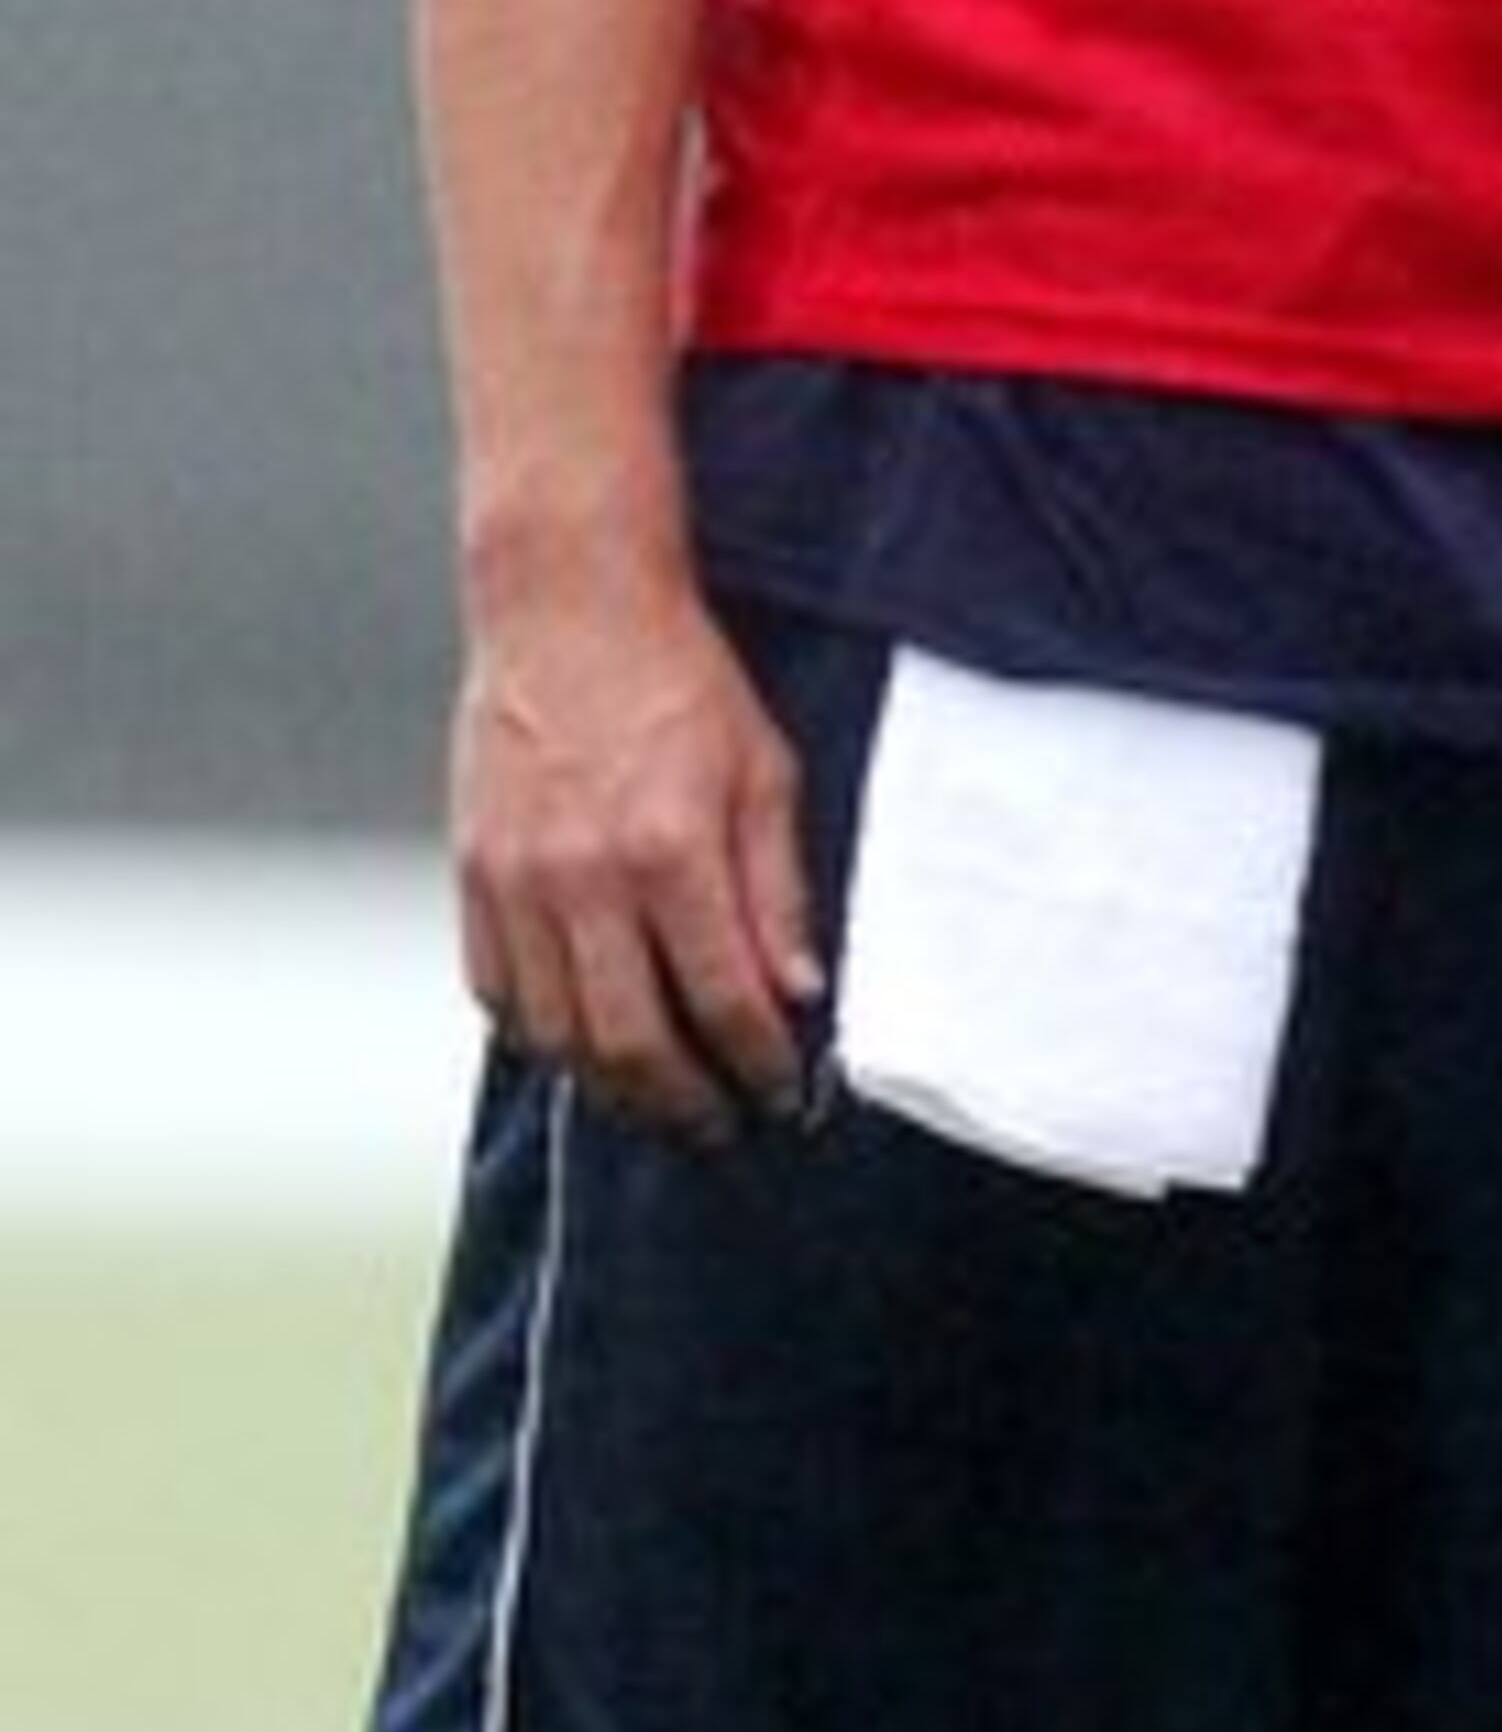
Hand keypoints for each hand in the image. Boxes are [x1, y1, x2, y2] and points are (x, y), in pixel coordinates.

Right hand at [450, 583, 823, 1141]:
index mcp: (672, 848)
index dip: (759, 1062)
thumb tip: (799, 989)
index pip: (724, 998)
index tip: (781, 1089)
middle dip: (685, 1099)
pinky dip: (540, 1035)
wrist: (567, 607)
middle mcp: (586, 877)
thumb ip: (778, 887)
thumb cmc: (678, 680)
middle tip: (720, 1123)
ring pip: (557, 1035)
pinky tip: (580, 1040)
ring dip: (610, 1085)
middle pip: (632, 1040)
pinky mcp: (472, 872)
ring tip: (654, 1097)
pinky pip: (496, 991)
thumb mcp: (762, 769)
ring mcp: (518, 880)